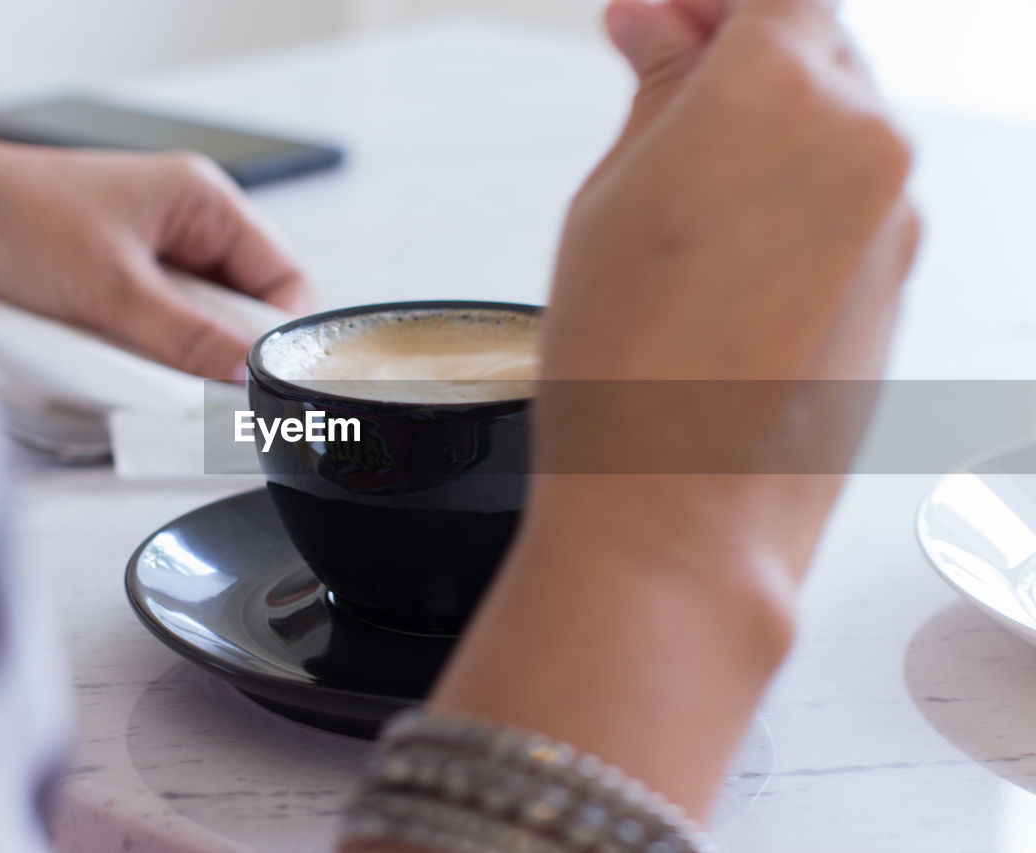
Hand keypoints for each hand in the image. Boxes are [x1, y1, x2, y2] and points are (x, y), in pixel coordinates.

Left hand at [0, 136, 310, 380]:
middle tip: (199, 390)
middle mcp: (180, 229)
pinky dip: (136, 362)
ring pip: (192, 332)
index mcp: (200, 202)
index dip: (278, 333)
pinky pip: (149, 340)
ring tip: (143, 375)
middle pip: (237, 312)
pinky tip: (113, 369)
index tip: (259, 380)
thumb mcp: (110, 287)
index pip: (282, 277)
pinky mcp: (109, 293)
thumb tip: (242, 376)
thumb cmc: (7, 214)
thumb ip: (184, 338)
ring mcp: (144, 263)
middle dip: (216, 353)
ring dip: (171, 361)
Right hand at [428, 0, 918, 824]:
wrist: (683, 511)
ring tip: (678, 191)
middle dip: (732, 50)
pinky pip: (850, 199)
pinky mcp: (899, 281)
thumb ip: (655, 92)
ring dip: (765, 127)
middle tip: (652, 82)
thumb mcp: (609, 198)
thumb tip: (660, 30)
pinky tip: (724, 251)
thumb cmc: (629, 372)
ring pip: (836, 123)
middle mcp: (866, 138)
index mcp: (783, 88)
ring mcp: (897, 216)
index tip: (655, 19)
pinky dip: (794, 195)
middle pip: (812, 43)